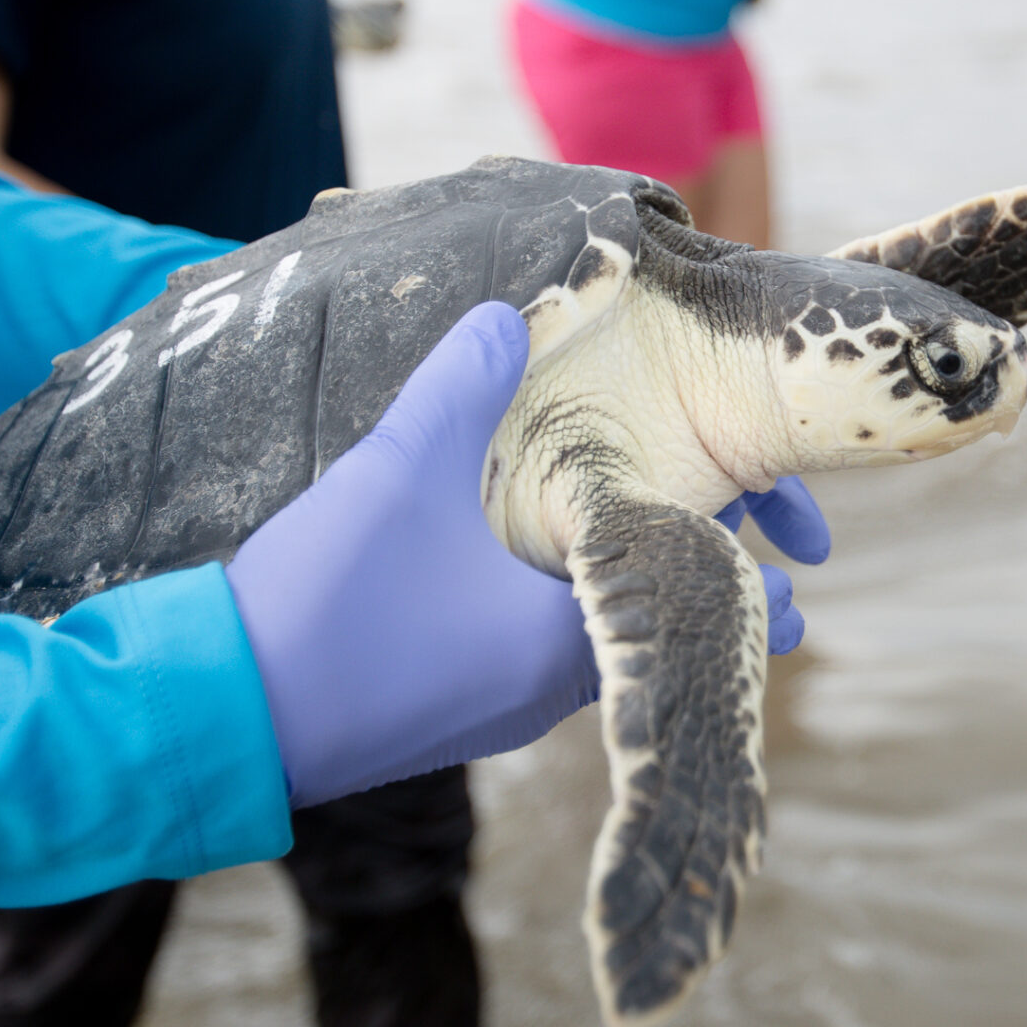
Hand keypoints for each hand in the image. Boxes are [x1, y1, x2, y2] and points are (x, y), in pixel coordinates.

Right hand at [227, 305, 818, 807]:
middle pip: (659, 617)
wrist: (228, 712)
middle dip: (703, 569)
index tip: (798, 540)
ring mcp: (507, 709)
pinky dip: (562, 610)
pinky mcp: (457, 712)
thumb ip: (463, 382)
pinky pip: (539, 654)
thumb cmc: (332, 599)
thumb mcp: (401, 466)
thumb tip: (509, 313)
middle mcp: (556, 686)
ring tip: (644, 532)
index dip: (748, 553)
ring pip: (597, 637)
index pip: (703, 590)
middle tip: (749, 532)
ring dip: (626, 587)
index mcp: (572, 630)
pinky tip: (533, 569)